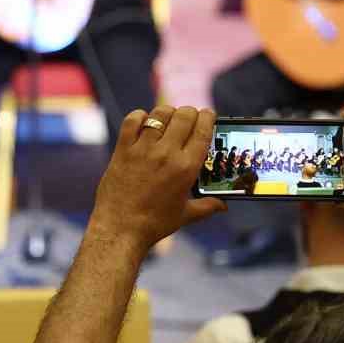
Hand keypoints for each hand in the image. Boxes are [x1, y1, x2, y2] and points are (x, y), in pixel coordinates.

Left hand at [87, 106, 225, 251]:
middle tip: (189, 117)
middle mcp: (167, 154)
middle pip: (184, 116)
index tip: (208, 114)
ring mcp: (143, 150)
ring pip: (160, 114)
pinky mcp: (123, 150)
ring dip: (168, 113)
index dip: (208, 117)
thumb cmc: (154, 224)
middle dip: (190, 112)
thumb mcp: (185, 215)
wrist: (120, 229)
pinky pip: (132, 121)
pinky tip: (144, 122)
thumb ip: (207, 206)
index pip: (203, 130)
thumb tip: (223, 206)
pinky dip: (140, 116)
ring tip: (169, 118)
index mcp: (186, 168)